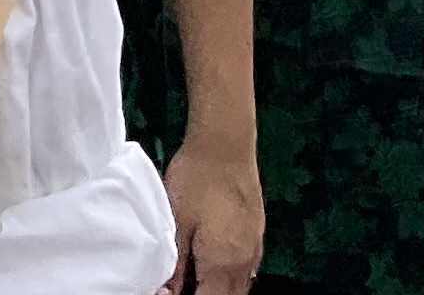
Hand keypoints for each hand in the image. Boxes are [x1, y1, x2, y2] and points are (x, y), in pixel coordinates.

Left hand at [156, 130, 264, 294]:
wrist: (225, 144)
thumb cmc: (196, 180)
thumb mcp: (177, 224)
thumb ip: (175, 265)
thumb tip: (167, 293)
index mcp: (223, 265)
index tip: (168, 294)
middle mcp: (245, 263)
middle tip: (180, 287)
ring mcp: (255, 248)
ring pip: (240, 285)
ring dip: (219, 288)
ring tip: (194, 278)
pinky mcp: (257, 233)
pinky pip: (246, 268)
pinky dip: (230, 274)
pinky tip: (212, 263)